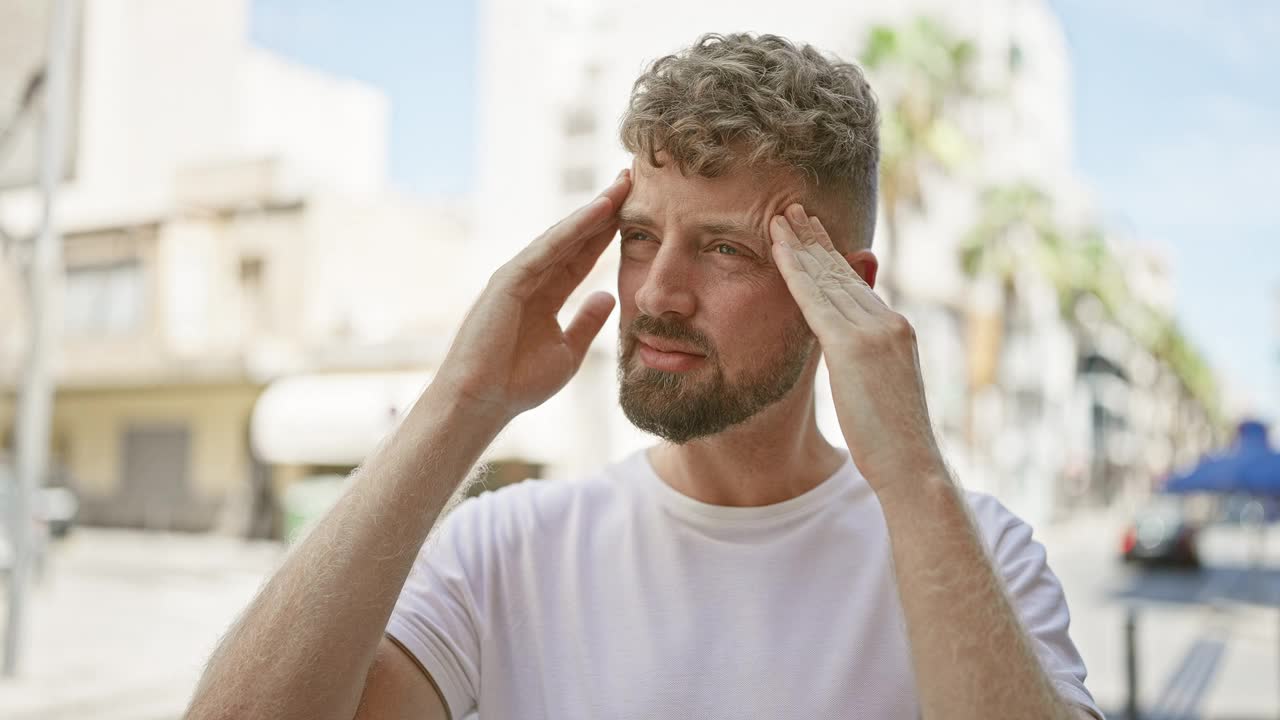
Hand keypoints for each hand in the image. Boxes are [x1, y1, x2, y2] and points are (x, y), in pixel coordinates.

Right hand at [431, 171, 631, 422]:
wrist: (483, 401)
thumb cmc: (517, 383)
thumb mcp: (567, 351)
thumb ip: (587, 322)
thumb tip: (608, 296)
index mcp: (545, 295)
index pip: (584, 256)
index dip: (609, 232)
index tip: (638, 210)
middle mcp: (532, 279)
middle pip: (575, 237)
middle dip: (604, 209)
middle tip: (633, 178)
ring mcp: (519, 276)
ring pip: (563, 236)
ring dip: (594, 210)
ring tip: (622, 185)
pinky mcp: (509, 279)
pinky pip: (548, 249)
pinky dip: (574, 228)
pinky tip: (599, 210)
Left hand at [769, 204, 945, 493]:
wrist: (913, 468)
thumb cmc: (894, 445)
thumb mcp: (879, 393)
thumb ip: (866, 366)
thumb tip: (852, 359)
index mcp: (895, 332)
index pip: (856, 286)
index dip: (831, 258)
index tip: (812, 235)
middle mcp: (888, 323)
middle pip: (842, 272)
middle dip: (815, 239)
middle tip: (791, 209)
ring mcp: (873, 332)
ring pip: (828, 278)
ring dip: (800, 244)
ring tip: (779, 216)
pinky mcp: (854, 347)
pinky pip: (816, 299)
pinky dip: (795, 270)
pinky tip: (777, 248)